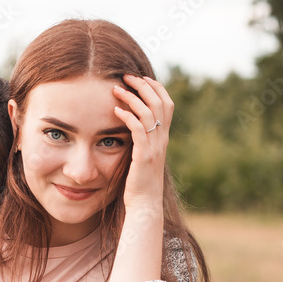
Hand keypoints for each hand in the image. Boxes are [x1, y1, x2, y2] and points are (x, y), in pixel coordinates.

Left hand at [112, 75, 173, 210]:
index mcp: (163, 138)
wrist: (145, 205)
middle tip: (126, 76)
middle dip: (143, 85)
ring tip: (116, 89)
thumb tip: (130, 126)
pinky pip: (138, 130)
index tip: (141, 77)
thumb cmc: (140, 182)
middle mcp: (162, 140)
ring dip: (132, 97)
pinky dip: (127, 117)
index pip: (167, 104)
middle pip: (159, 103)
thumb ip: (141, 140)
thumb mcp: (143, 156)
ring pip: (148, 112)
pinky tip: (116, 110)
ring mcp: (155, 148)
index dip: (156, 87)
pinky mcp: (144, 156)